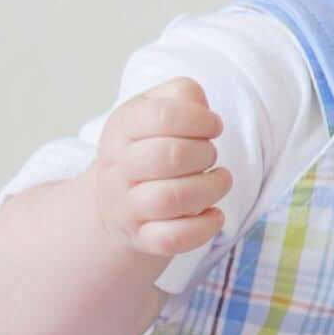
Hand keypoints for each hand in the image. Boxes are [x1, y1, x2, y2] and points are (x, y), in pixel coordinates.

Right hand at [82, 78, 233, 261]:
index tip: (213, 127)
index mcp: (122, 127)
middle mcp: (118, 167)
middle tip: (210, 156)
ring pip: (170, 199)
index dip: (199, 118)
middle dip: (204, 153)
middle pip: (167, 156)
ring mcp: (127, 206)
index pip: (162, 115)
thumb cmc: (148, 146)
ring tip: (219, 181)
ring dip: (209, 188)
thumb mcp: (155, 108)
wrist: (113, 201)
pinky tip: (215, 214)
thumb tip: (202, 108)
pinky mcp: (141, 238)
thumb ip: (182, 95)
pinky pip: (171, 239)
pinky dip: (202, 228)